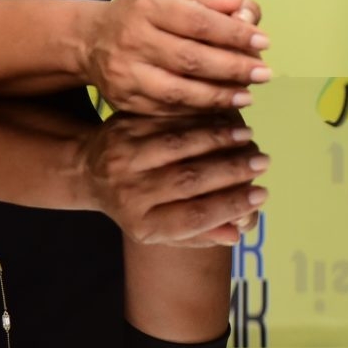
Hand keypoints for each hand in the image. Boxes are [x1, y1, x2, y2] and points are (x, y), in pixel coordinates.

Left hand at [84, 113, 268, 246]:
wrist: (85, 171)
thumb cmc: (132, 204)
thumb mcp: (158, 228)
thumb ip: (197, 233)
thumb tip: (238, 233)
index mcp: (143, 225)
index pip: (193, 218)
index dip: (230, 206)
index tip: (261, 194)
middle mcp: (131, 194)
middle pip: (188, 180)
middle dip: (231, 170)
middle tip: (262, 161)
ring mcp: (125, 158)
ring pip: (178, 144)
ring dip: (218, 139)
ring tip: (248, 136)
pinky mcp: (123, 128)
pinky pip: (167, 119)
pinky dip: (197, 117)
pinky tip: (222, 114)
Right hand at [86, 0, 269, 113]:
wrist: (91, 40)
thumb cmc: (142, 13)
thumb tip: (242, 7)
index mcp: (147, 7)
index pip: (198, 21)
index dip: (234, 33)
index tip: (264, 42)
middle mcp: (133, 39)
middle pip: (190, 58)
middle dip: (233, 68)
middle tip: (264, 73)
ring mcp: (126, 73)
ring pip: (178, 91)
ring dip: (218, 96)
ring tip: (247, 96)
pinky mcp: (124, 99)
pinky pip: (166, 110)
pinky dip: (197, 111)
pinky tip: (220, 108)